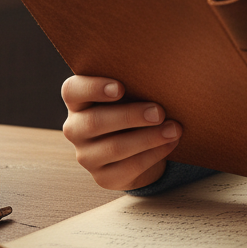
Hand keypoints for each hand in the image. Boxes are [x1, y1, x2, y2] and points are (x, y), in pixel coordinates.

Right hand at [61, 76, 181, 190]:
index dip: (93, 88)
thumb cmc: (135, 104)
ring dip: (148, 138)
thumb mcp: (132, 90)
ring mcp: (87, 155)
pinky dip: (154, 154)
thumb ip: (136, 80)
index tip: (120, 88)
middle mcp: (76, 128)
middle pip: (94, 122)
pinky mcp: (104, 177)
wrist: (140, 143)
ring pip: (114, 147)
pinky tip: (171, 142)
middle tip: (159, 112)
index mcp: (79, 100)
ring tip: (174, 129)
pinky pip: (129, 167)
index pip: (72, 90)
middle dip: (130, 116)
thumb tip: (161, 70)